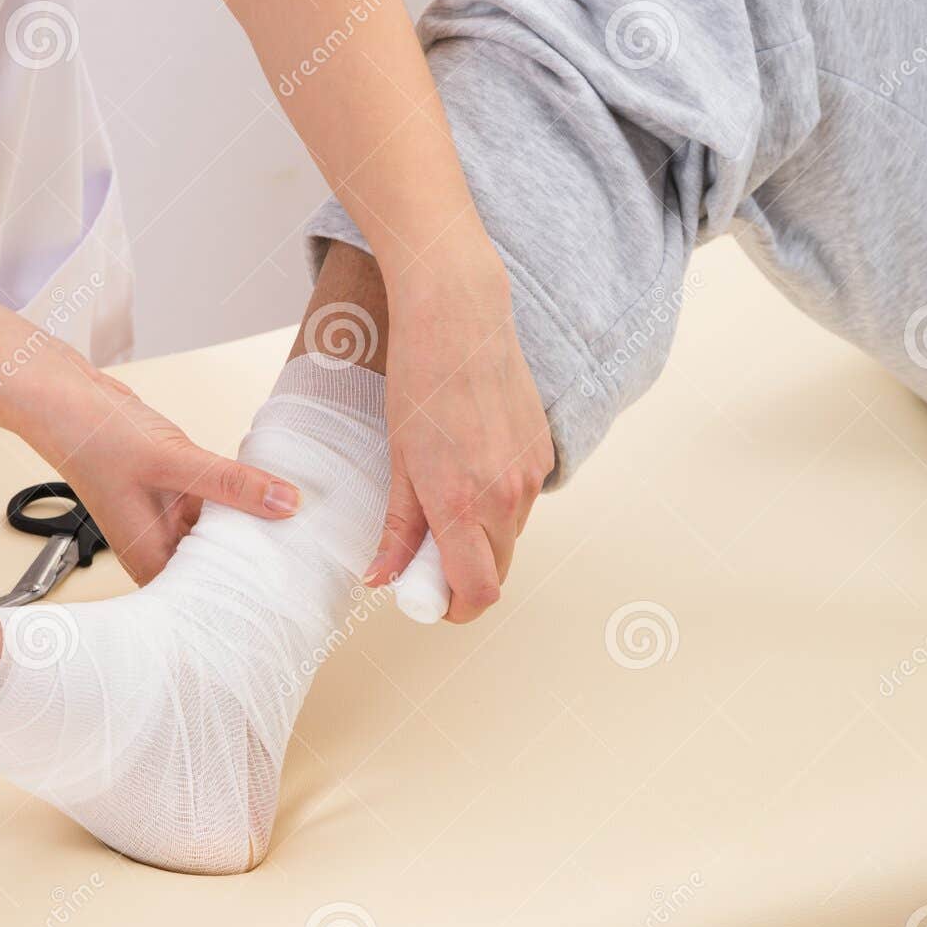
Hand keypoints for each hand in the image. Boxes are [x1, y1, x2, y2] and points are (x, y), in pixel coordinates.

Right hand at [23, 367, 299, 583]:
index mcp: (150, 557)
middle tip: (303, 555)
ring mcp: (164, 520)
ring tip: (296, 527)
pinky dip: (237, 499)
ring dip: (249, 525)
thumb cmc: (96, 439)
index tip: (289, 584)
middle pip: (218, 566)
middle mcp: (156, 545)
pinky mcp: (173, 493)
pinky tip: (265, 493)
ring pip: (220, 533)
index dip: (247, 593)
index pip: (208, 594)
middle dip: (256, 558)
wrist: (68, 400)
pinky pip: (214, 505)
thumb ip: (232, 483)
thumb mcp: (174, 461)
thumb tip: (283, 502)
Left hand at [364, 254, 553, 621]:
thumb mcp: (398, 461)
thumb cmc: (419, 384)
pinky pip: (522, 502)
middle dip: (464, 576)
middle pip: (497, 571)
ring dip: (480, 539)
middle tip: (426, 557)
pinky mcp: (543, 452)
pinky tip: (469, 469)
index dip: (454, 607)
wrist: (459, 319)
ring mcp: (531, 474)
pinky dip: (498, 505)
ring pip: (510, 537)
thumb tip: (382, 578)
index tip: (429, 598)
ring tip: (444, 502)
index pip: (478, 591)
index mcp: (464, 504)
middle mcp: (507, 497)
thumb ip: (397, 528)